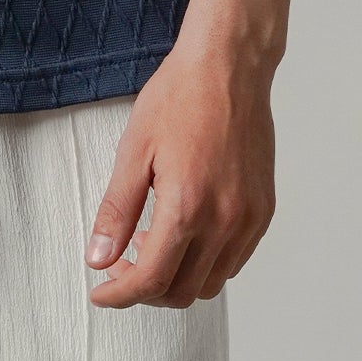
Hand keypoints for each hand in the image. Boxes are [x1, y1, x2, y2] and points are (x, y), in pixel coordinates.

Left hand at [84, 45, 276, 308]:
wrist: (229, 65)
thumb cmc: (180, 96)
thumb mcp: (134, 149)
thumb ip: (116, 211)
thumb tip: (98, 256)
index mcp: (187, 207)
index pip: (151, 280)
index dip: (120, 295)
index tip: (100, 292)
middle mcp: (225, 221)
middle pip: (183, 292)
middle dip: (146, 290)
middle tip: (121, 263)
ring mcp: (249, 218)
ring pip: (212, 283)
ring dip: (178, 278)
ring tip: (152, 242)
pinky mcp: (264, 209)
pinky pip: (235, 259)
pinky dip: (207, 262)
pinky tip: (186, 232)